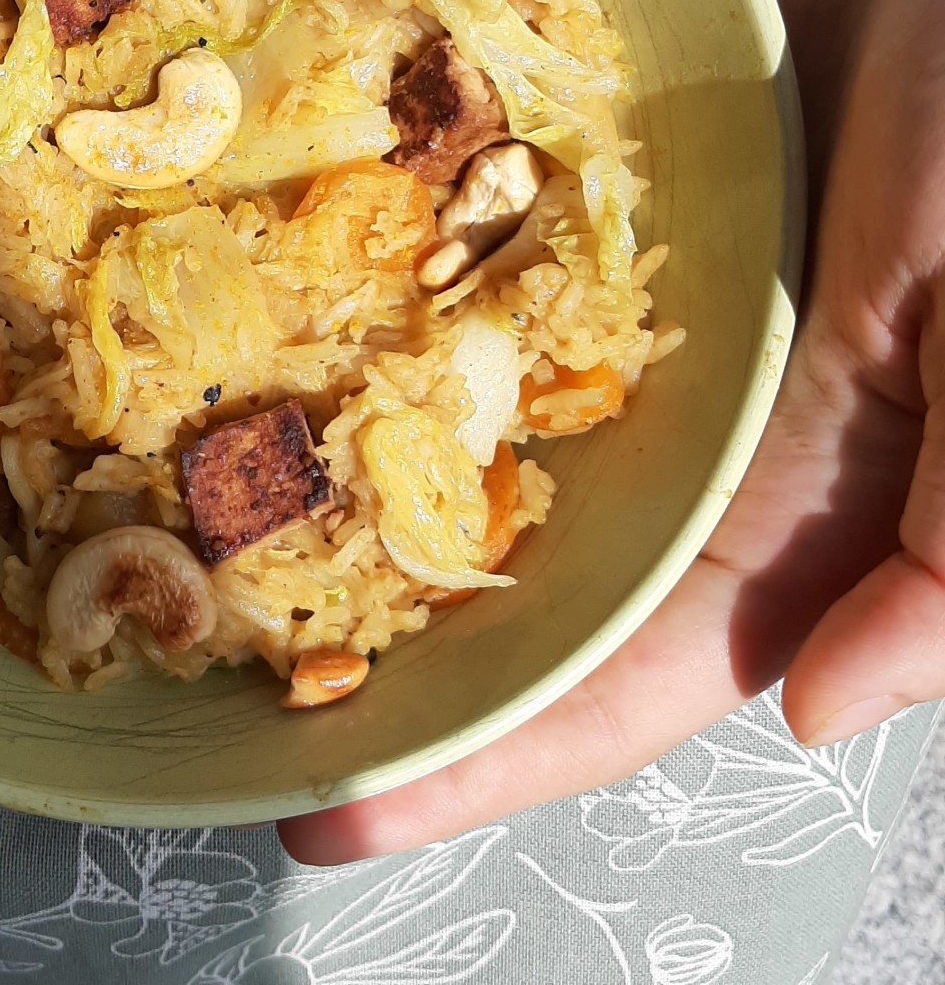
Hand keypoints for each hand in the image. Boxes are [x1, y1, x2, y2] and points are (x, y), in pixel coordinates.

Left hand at [279, 0, 944, 863]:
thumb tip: (825, 709)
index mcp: (806, 490)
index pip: (636, 674)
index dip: (497, 757)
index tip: (339, 810)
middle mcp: (716, 447)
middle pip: (547, 609)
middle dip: (409, 681)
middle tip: (244, 719)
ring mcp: (651, 355)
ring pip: (509, 495)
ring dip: (390, 557)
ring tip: (243, 598)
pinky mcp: (601, 258)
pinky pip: (498, 355)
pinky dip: (415, 402)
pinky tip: (311, 419)